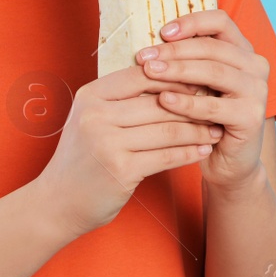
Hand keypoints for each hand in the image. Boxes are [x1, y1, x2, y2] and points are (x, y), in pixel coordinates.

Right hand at [32, 65, 219, 237]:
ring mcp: (107, 143)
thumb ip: (122, 99)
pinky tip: (204, 149)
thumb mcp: (92, 118)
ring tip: (216, 128)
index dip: (175, 75)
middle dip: (193, 103)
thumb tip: (171, 78)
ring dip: (197, 129)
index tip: (201, 78)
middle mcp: (96, 115)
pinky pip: (166, 156)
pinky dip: (189, 152)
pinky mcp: (120, 170)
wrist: (57, 202)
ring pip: (167, 129)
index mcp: (91, 95)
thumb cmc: (81, 157)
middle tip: (218, 103)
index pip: (142, 75)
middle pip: (159, 102)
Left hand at [137, 9, 269, 192]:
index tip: (162, 32)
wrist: (228, 162)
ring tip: (149, 72)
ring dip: (178, 71)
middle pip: (212, 46)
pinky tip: (163, 100)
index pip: (220, 21)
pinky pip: (213, 106)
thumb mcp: (198, 84)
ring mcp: (258, 91)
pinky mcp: (252, 117)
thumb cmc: (206, 118)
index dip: (191, 22)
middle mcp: (256, 66)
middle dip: (174, 50)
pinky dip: (186, 102)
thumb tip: (149, 43)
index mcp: (243, 51)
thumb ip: (186, 61)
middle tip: (144, 56)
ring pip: (214, 71)